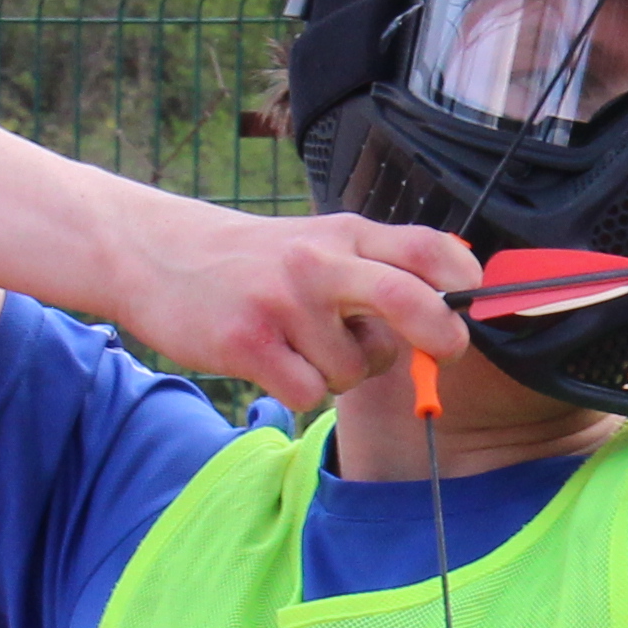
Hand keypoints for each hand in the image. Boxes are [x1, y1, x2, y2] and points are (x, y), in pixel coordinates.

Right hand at [112, 202, 485, 414]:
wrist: (154, 253)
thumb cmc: (252, 261)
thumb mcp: (317, 243)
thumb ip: (377, 267)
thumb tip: (450, 312)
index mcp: (345, 234)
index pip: (428, 247)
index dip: (466, 280)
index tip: (473, 306)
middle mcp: (319, 262)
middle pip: (409, 301)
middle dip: (442, 337)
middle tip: (445, 352)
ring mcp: (283, 302)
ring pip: (356, 369)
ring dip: (342, 373)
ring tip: (300, 344)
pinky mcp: (248, 343)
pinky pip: (312, 393)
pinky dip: (302, 391)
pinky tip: (272, 362)